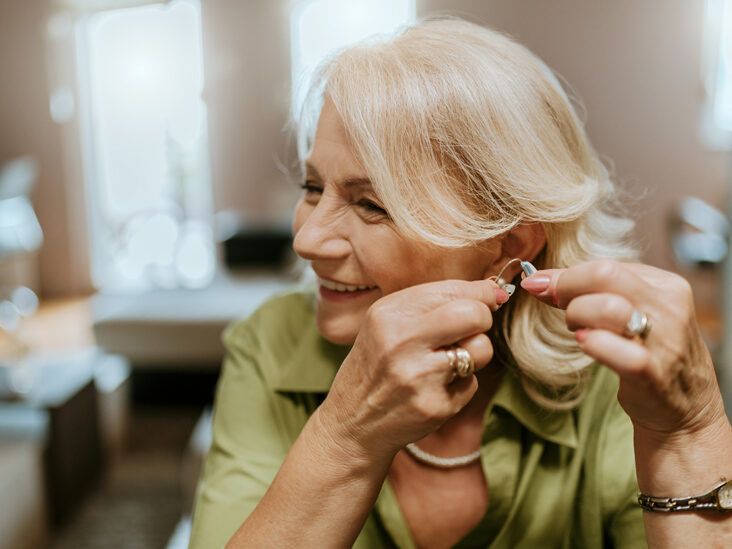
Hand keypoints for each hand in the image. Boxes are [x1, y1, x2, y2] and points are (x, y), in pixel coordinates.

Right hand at [317, 279, 507, 462]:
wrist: (352, 423)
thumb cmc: (376, 365)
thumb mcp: (387, 323)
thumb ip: (432, 303)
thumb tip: (494, 290)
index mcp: (388, 313)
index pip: (453, 289)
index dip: (481, 293)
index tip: (490, 298)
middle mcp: (401, 341)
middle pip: (474, 314)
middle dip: (483, 319)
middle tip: (470, 329)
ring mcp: (418, 376)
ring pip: (481, 348)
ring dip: (473, 353)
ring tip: (446, 361)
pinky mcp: (434, 406)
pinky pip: (472, 383)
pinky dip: (459, 385)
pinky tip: (433, 389)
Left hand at [520, 259, 726, 442]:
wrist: (685, 410)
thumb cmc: (647, 352)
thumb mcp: (629, 312)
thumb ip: (591, 292)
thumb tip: (538, 280)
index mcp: (665, 285)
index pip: (605, 265)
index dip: (568, 276)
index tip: (545, 288)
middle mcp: (669, 307)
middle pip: (604, 275)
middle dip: (567, 289)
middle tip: (559, 308)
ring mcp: (665, 341)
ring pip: (607, 307)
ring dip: (577, 317)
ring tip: (579, 331)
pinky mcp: (654, 374)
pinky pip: (617, 351)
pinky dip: (593, 344)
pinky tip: (586, 345)